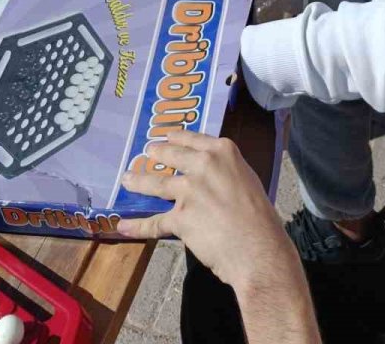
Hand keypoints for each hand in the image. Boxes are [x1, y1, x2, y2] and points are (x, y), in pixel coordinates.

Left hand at [119, 133, 296, 293]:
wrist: (258, 249)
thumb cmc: (260, 217)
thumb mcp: (246, 179)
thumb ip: (226, 171)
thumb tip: (214, 176)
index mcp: (222, 151)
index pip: (192, 139)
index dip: (176, 138)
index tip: (166, 136)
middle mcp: (202, 165)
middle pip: (171, 155)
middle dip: (156, 153)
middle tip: (147, 152)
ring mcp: (188, 191)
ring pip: (156, 184)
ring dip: (138, 182)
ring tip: (127, 179)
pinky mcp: (179, 218)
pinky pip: (154, 222)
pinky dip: (137, 225)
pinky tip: (123, 226)